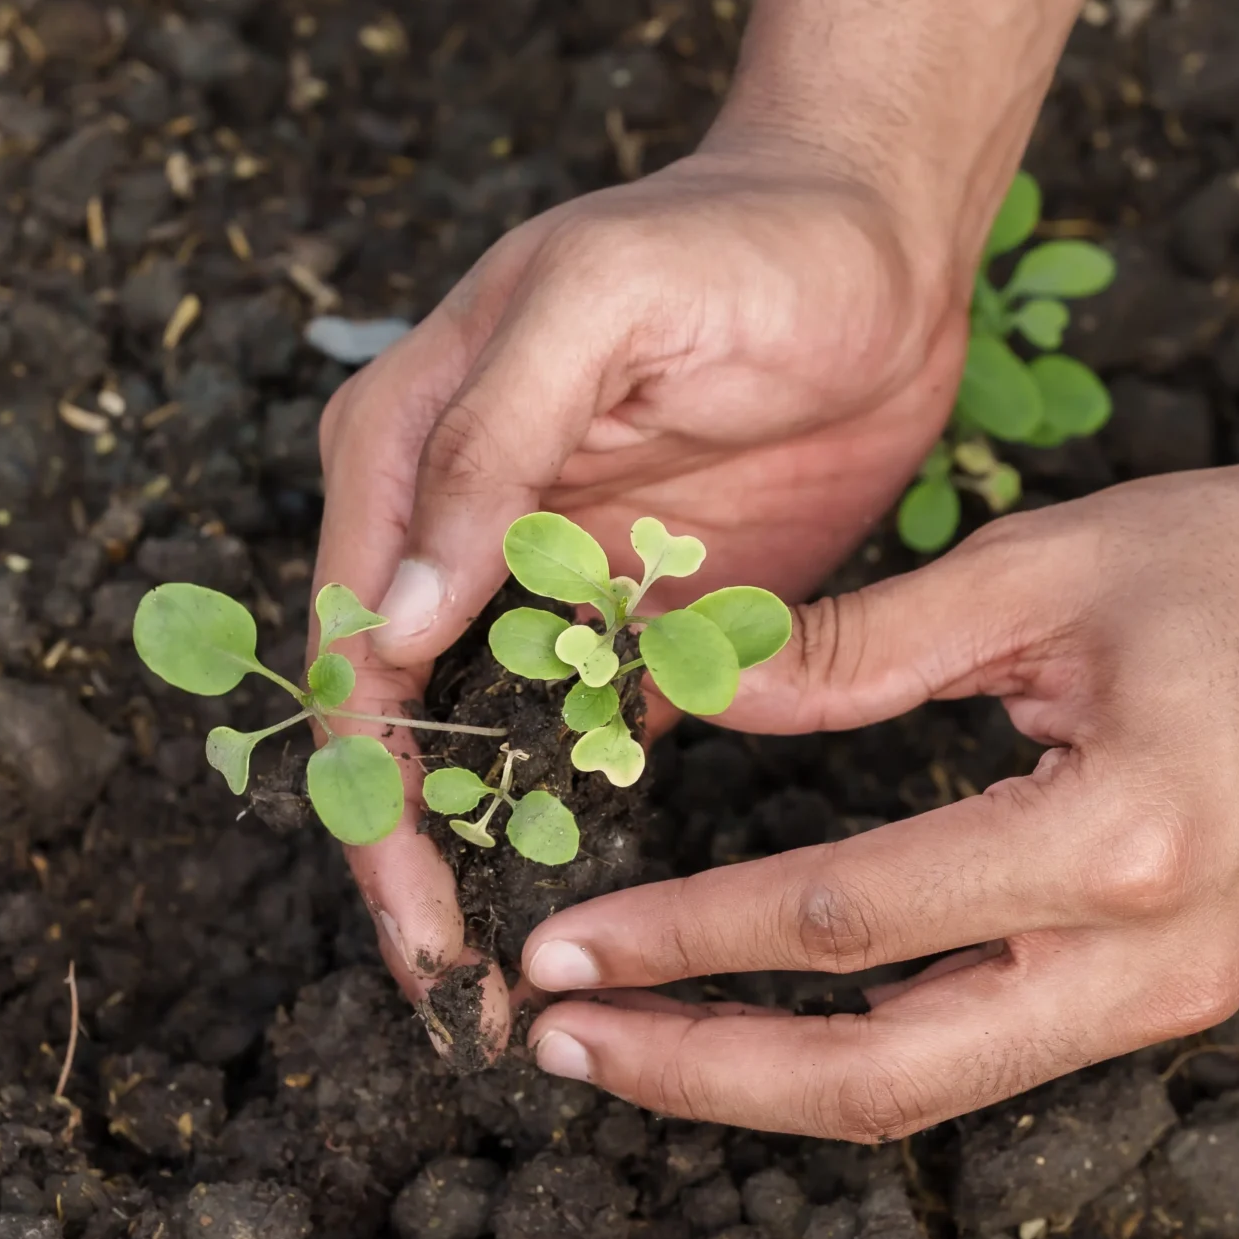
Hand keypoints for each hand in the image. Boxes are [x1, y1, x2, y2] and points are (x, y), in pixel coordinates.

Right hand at [311, 133, 983, 1053]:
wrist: (883, 234)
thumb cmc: (736, 236)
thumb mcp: (601, 302)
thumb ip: (491, 443)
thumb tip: (396, 614)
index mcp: (406, 451)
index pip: (355, 652)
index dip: (370, 797)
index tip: (415, 921)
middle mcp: (454, 527)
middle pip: (396, 723)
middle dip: (412, 862)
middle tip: (458, 1004)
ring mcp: (547, 577)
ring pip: (483, 748)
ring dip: (487, 862)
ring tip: (513, 992)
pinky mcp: (640, 612)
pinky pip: (589, 733)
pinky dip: (578, 817)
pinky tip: (592, 907)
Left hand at [514, 433, 1238, 1138]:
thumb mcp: (1048, 567)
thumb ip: (859, 644)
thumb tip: (692, 682)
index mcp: (1117, 838)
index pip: (839, 920)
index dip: (681, 937)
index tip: (561, 942)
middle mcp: (1149, 956)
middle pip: (878, 1078)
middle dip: (699, 1074)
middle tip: (557, 1039)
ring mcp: (1173, 994)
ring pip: (932, 1086)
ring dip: (768, 1080)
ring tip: (631, 1043)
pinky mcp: (1177, 990)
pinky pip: (991, 1046)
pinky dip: (864, 1043)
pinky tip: (765, 1018)